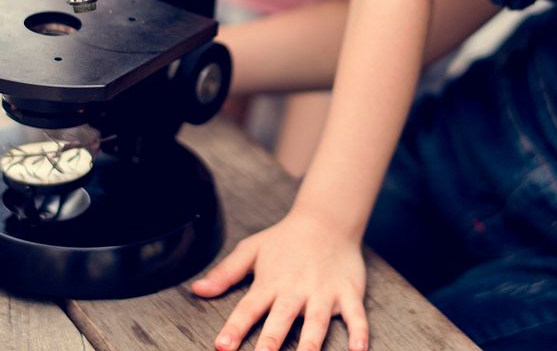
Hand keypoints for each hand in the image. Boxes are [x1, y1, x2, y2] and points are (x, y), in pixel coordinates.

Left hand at [191, 209, 368, 350]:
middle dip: (271, 341)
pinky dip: (359, 332)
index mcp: (271, 282)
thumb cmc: (285, 239)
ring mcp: (323, 291)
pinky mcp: (347, 292)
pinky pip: (355, 315)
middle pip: (281, 318)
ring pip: (316, 321)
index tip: (222, 346)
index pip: (249, 308)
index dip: (235, 328)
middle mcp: (296, 289)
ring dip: (310, 343)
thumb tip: (196, 289)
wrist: (327, 219)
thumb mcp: (252, 250)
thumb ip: (226, 272)